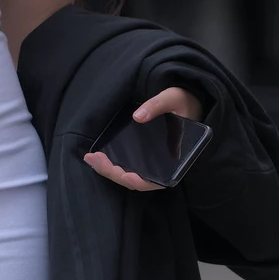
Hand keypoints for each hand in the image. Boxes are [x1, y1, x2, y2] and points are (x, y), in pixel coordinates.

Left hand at [83, 83, 203, 192]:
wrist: (188, 101)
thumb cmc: (184, 102)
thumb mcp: (173, 98)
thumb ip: (158, 105)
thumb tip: (138, 116)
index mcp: (176, 158)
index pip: (157, 180)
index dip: (141, 181)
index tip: (127, 177)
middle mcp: (163, 166)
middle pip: (137, 180)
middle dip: (113, 173)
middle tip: (94, 158)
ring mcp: (152, 163)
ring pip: (129, 176)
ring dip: (109, 170)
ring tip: (90, 158)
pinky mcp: (144, 158)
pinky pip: (127, 168)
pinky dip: (112, 166)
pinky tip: (97, 158)